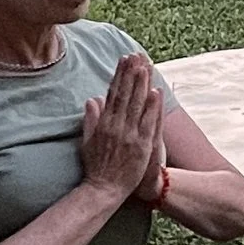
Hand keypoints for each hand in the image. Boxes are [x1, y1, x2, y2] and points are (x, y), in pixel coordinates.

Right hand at [80, 54, 163, 203]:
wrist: (104, 190)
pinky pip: (147, 122)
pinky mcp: (141, 145)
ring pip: (136, 104)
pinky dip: (151, 107)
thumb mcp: (87, 141)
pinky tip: (155, 91)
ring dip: (141, 84)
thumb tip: (91, 99)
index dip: (119, 76)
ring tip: (145, 65)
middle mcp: (116, 126)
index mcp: (104, 124)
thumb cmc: (96, 167)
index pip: (112, 94)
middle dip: (130, 73)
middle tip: (136, 55)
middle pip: (125, 94)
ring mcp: (129, 135)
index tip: (123, 60)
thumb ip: (90, 119)